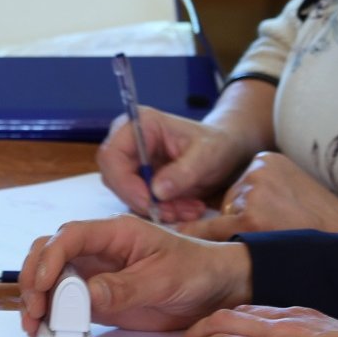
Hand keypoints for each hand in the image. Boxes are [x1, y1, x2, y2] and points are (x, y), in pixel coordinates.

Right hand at [18, 215, 251, 336]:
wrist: (217, 289)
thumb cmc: (196, 270)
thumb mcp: (163, 278)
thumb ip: (123, 287)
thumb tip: (82, 296)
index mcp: (115, 233)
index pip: (70, 236)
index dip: (50, 257)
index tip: (43, 285)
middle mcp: (98, 250)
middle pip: (49, 253)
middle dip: (34, 279)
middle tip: (34, 310)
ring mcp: (95, 274)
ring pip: (51, 278)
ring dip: (37, 299)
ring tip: (34, 326)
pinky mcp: (97, 298)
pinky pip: (65, 303)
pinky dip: (51, 316)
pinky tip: (48, 331)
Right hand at [98, 107, 258, 223]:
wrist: (225, 150)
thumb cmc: (217, 144)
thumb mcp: (207, 157)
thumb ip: (182, 172)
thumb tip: (156, 191)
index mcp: (140, 124)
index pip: (112, 155)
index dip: (125, 182)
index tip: (150, 202)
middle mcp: (129, 140)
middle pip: (114, 177)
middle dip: (143, 200)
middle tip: (173, 212)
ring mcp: (132, 160)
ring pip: (127, 193)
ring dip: (156, 208)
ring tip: (188, 209)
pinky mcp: (138, 178)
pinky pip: (139, 201)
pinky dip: (161, 211)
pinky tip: (185, 209)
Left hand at [216, 151, 337, 234]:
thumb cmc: (321, 224)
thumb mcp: (293, 191)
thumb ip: (264, 191)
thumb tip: (221, 206)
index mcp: (266, 159)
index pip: (239, 187)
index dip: (246, 211)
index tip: (266, 224)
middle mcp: (256, 170)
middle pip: (227, 201)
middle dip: (239, 222)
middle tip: (274, 236)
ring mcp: (252, 192)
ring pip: (222, 218)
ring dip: (237, 235)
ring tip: (275, 243)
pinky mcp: (249, 218)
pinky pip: (211, 232)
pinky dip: (210, 242)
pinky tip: (225, 251)